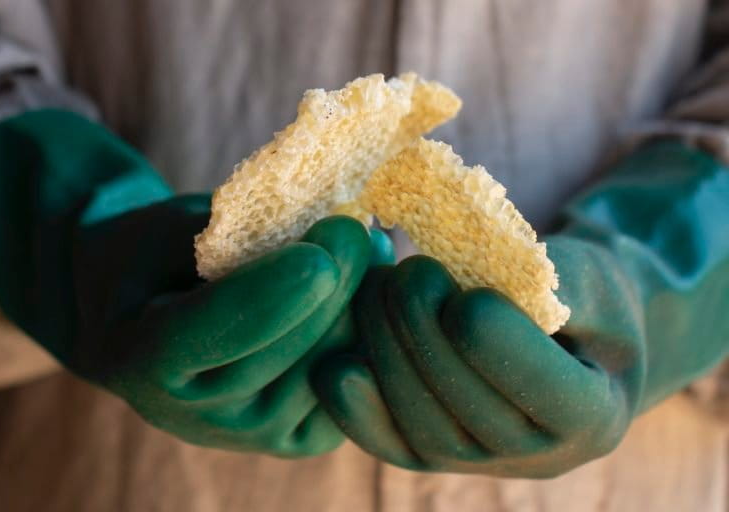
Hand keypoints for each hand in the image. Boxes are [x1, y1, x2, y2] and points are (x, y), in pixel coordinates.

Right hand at [74, 207, 386, 455]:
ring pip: (330, 364)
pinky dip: (369, 331)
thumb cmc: (160, 260)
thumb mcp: (170, 230)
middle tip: (358, 228)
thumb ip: (236, 235)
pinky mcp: (298, 438)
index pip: (213, 332)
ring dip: (361, 303)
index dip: (269, 295)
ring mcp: (251, 435)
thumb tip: (332, 229)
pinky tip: (367, 290)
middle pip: (287, 352)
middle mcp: (198, 416)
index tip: (317, 255)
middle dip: (335, 284)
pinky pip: (354, 380)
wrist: (151, 321)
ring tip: (364, 249)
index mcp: (143, 360)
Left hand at [313, 140, 728, 474]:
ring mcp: (477, 462)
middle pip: (466, 402)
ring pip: (418, 420)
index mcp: (593, 416)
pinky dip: (354, 405)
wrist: (571, 345)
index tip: (466, 293)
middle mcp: (535, 455)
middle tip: (405, 271)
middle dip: (426, 328)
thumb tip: (480, 268)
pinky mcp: (429, 454)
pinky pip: (386, 439)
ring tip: (373, 287)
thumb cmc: (587, 301)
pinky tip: (333, 362)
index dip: (497, 338)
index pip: (542, 386)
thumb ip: (554, 280)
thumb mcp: (593, 278)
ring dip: (385, 349)